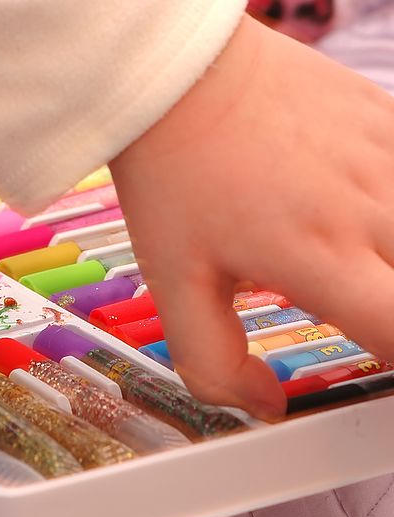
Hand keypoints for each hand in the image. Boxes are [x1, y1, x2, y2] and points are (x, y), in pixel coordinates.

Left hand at [110, 16, 393, 418]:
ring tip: (353, 272)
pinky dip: (393, 215)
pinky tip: (362, 223)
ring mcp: (391, 159)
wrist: (181, 80)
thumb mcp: (173, 282)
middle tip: (365, 319)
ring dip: (392, 265)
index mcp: (317, 256)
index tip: (376, 365)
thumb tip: (262, 406)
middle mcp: (371, 209)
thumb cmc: (173, 177)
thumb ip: (213, 360)